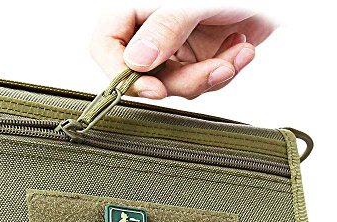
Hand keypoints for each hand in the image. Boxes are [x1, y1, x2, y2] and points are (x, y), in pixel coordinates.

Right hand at [90, 8, 277, 98]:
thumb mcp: (195, 1)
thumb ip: (165, 28)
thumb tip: (137, 62)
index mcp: (135, 8)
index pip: (106, 47)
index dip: (122, 74)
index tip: (153, 88)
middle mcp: (150, 29)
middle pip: (143, 75)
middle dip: (183, 79)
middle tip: (212, 70)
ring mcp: (172, 46)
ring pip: (173, 85)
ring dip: (208, 76)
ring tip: (236, 52)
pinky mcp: (195, 59)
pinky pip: (198, 83)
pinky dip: (223, 72)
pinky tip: (240, 48)